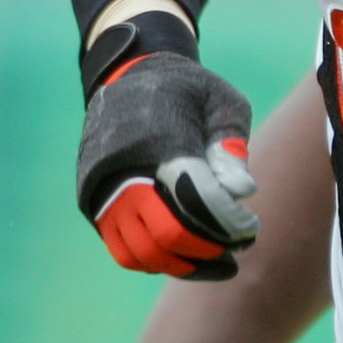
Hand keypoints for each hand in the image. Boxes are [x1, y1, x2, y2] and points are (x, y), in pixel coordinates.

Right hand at [79, 53, 256, 278]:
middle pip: (168, 233)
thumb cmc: (185, 90)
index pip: (196, 197)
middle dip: (209, 246)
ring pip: (144, 252)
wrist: (125, 78)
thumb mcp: (220, 100)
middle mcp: (122, 168)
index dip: (228, 221)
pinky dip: (158, 262)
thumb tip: (242, 191)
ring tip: (219, 260)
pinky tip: (187, 257)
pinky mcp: (91, 205)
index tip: (251, 225)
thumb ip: (231, 145)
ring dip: (186, 264)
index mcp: (158, 138)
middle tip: (238, 246)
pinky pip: (124, 251)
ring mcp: (102, 190)